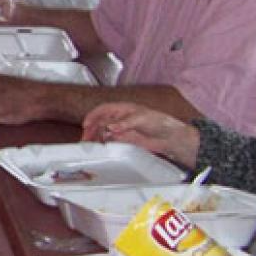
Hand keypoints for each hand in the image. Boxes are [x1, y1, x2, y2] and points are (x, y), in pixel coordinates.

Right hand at [81, 102, 199, 167]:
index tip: (86, 124)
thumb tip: (110, 126)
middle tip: (85, 138)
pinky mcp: (125, 139)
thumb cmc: (159, 122)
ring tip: (90, 144)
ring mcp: (122, 129)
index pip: (103, 109)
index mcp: (123, 109)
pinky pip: (110, 140)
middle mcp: (120, 118)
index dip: (93, 116)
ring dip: (95, 137)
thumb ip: (125, 123)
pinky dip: (104, 143)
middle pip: (100, 121)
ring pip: (103, 131)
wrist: (170, 138)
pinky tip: (101, 147)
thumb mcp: (141, 119)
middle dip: (91, 128)